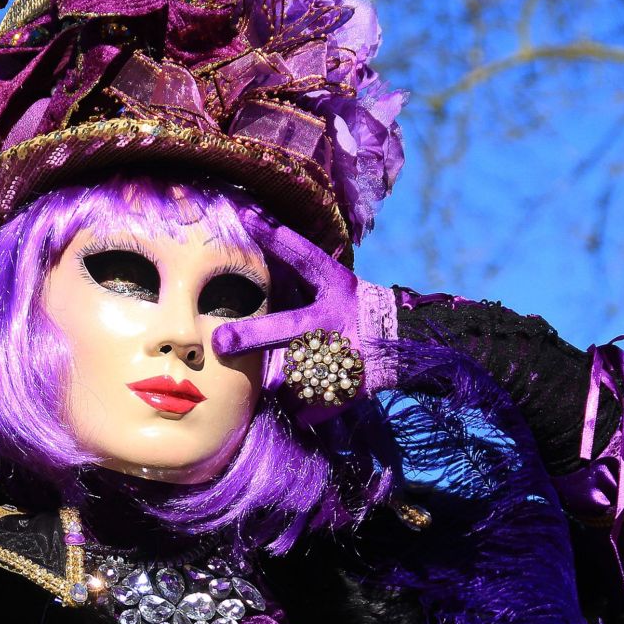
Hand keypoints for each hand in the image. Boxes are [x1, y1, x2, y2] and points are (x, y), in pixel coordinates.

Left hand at [211, 208, 397, 414]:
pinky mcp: (350, 387)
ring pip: (295, 374)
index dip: (275, 236)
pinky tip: (305, 406)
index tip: (245, 215)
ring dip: (284, 381)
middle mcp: (336, 319)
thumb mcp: (333, 283)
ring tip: (279, 385)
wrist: (403, 341)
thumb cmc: (355, 306)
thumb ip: (295, 277)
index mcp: (335, 286)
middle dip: (252, 336)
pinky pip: (311, 405)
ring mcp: (345, 354)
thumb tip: (252, 243)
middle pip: (288, 328)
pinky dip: (305, 408)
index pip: (302, 256)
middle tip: (220, 342)